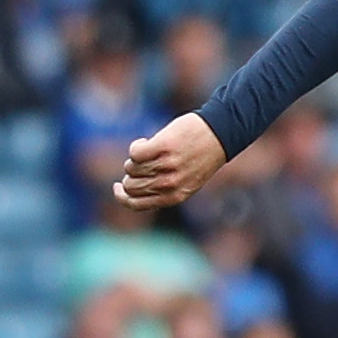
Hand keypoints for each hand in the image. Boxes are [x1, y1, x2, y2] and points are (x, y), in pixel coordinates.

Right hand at [114, 113, 228, 211]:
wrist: (220, 133)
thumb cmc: (202, 156)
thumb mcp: (187, 181)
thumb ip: (164, 189)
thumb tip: (130, 189)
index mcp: (175, 196)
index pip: (136, 204)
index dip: (122, 196)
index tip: (118, 186)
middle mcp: (170, 184)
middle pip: (130, 185)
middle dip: (130, 175)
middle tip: (141, 163)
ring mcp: (166, 166)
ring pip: (131, 167)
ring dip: (136, 159)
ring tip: (153, 151)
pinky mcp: (163, 147)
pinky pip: (135, 152)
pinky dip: (137, 146)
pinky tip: (147, 141)